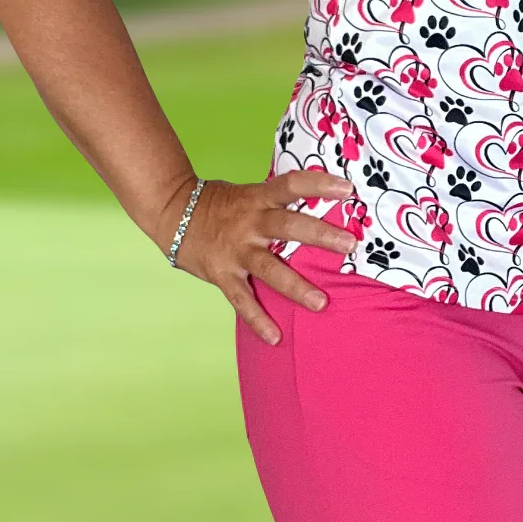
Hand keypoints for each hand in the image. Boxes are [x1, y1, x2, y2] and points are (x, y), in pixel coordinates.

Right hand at [166, 170, 358, 344]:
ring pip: (269, 268)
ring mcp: (236, 250)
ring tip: (321, 303)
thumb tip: (321, 201)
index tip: (347, 188)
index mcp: (259, 198)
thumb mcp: (250, 193)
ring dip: (296, 287)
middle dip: (320, 236)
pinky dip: (257, 320)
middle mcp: (250, 223)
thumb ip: (278, 201)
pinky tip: (275, 337)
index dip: (319, 184)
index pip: (291, 185)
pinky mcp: (222, 274)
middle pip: (288, 226)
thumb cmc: (222, 204)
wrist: (173, 212)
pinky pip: (242, 300)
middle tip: (350, 245)